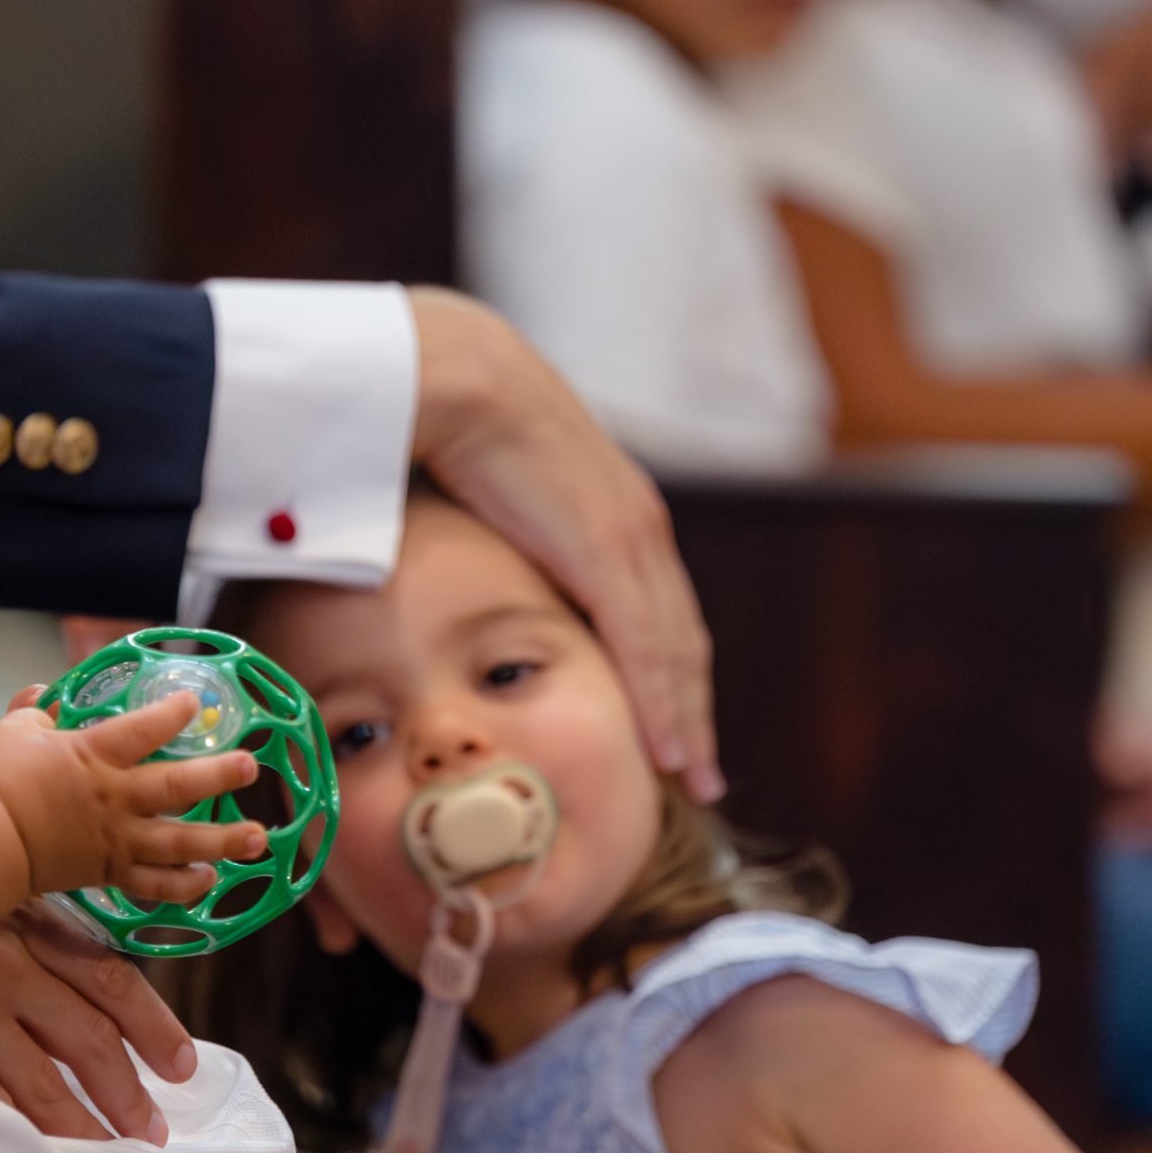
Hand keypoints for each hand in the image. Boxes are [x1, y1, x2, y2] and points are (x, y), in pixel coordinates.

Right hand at [0, 691, 265, 896]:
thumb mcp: (12, 733)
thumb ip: (33, 712)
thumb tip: (39, 693)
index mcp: (95, 755)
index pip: (145, 728)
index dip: (174, 713)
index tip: (196, 704)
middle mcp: (116, 797)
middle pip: (179, 785)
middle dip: (220, 775)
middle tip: (250, 767)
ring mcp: (117, 838)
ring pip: (180, 842)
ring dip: (223, 840)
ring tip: (259, 838)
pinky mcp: (110, 873)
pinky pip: (154, 885)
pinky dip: (183, 886)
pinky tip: (209, 880)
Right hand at [0, 902, 198, 1143]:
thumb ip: (14, 940)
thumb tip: (60, 992)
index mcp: (25, 927)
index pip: (112, 979)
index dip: (155, 1027)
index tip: (183, 1067)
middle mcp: (8, 967)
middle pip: (91, 1041)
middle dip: (130, 1092)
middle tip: (154, 1133)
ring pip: (46, 1086)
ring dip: (86, 1129)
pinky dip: (21, 1142)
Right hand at [406, 287, 721, 802]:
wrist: (454, 374)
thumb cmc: (451, 425)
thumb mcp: (485, 495)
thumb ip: (497, 535)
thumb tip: (461, 570)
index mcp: (618, 513)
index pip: (658, 611)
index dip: (671, 674)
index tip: (675, 725)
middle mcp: (640, 528)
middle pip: (682, 641)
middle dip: (693, 710)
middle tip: (700, 773)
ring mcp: (631, 538)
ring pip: (675, 652)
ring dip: (687, 721)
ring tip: (693, 777)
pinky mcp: (608, 549)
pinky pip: (646, 644)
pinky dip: (662, 703)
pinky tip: (670, 749)